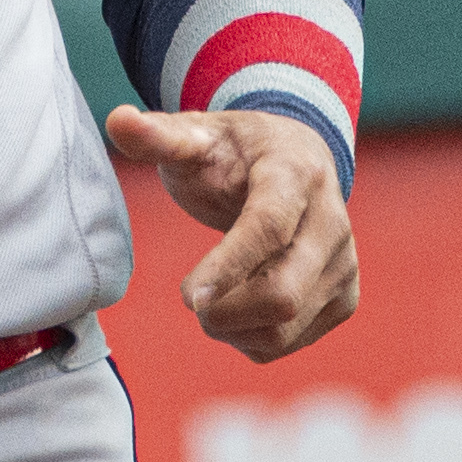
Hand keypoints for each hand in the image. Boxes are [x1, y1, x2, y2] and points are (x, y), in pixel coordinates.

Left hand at [108, 104, 358, 361]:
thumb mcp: (197, 134)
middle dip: (224, 309)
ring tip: (208, 300)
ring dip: (233, 328)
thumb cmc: (235, 152)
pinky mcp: (344, 299)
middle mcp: (334, 223)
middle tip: (188, 296)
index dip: (228, 266)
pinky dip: (251, 339)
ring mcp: (344, 266)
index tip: (187, 297)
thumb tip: (117, 120)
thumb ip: (159, 135)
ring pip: (286, 327)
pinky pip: (291, 342)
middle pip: (284, 293)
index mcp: (296, 175)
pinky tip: (234, 309)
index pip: (268, 229)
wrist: (296, 162)